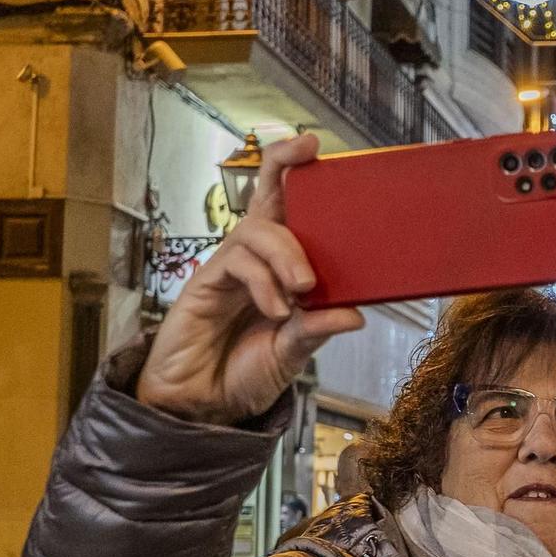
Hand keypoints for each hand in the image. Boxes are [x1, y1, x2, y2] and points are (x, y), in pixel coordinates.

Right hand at [139, 134, 365, 424]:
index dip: (299, 179)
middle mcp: (254, 263)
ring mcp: (228, 270)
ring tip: (304, 288)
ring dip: (287, 253)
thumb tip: (355, 314)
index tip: (317, 149)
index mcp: (280, 272)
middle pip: (265, 200)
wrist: (201, 408)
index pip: (292, 216)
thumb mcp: (292, 354)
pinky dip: (263, 282)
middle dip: (283, 166)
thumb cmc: (242, 376)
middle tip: (309, 152)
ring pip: (257, 232)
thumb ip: (316, 331)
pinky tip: (277, 308)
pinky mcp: (204, 284)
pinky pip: (237, 263)